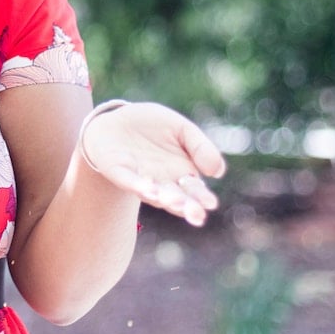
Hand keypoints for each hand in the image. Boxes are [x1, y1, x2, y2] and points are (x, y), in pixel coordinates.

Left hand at [80, 102, 225, 225]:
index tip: (210, 204)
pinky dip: (138, 185)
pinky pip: (129, 180)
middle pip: (177, 198)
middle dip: (186, 207)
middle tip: (196, 214)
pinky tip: (148, 189)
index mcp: (181, 173)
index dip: (202, 198)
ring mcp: (140, 178)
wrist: (117, 119)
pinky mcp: (119, 171)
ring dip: (163, 198)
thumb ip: (201, 147)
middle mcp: (162, 182)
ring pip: (154, 193)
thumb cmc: (153, 126)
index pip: (195, 190)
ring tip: (174, 201)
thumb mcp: (181, 128)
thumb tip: (217, 172)